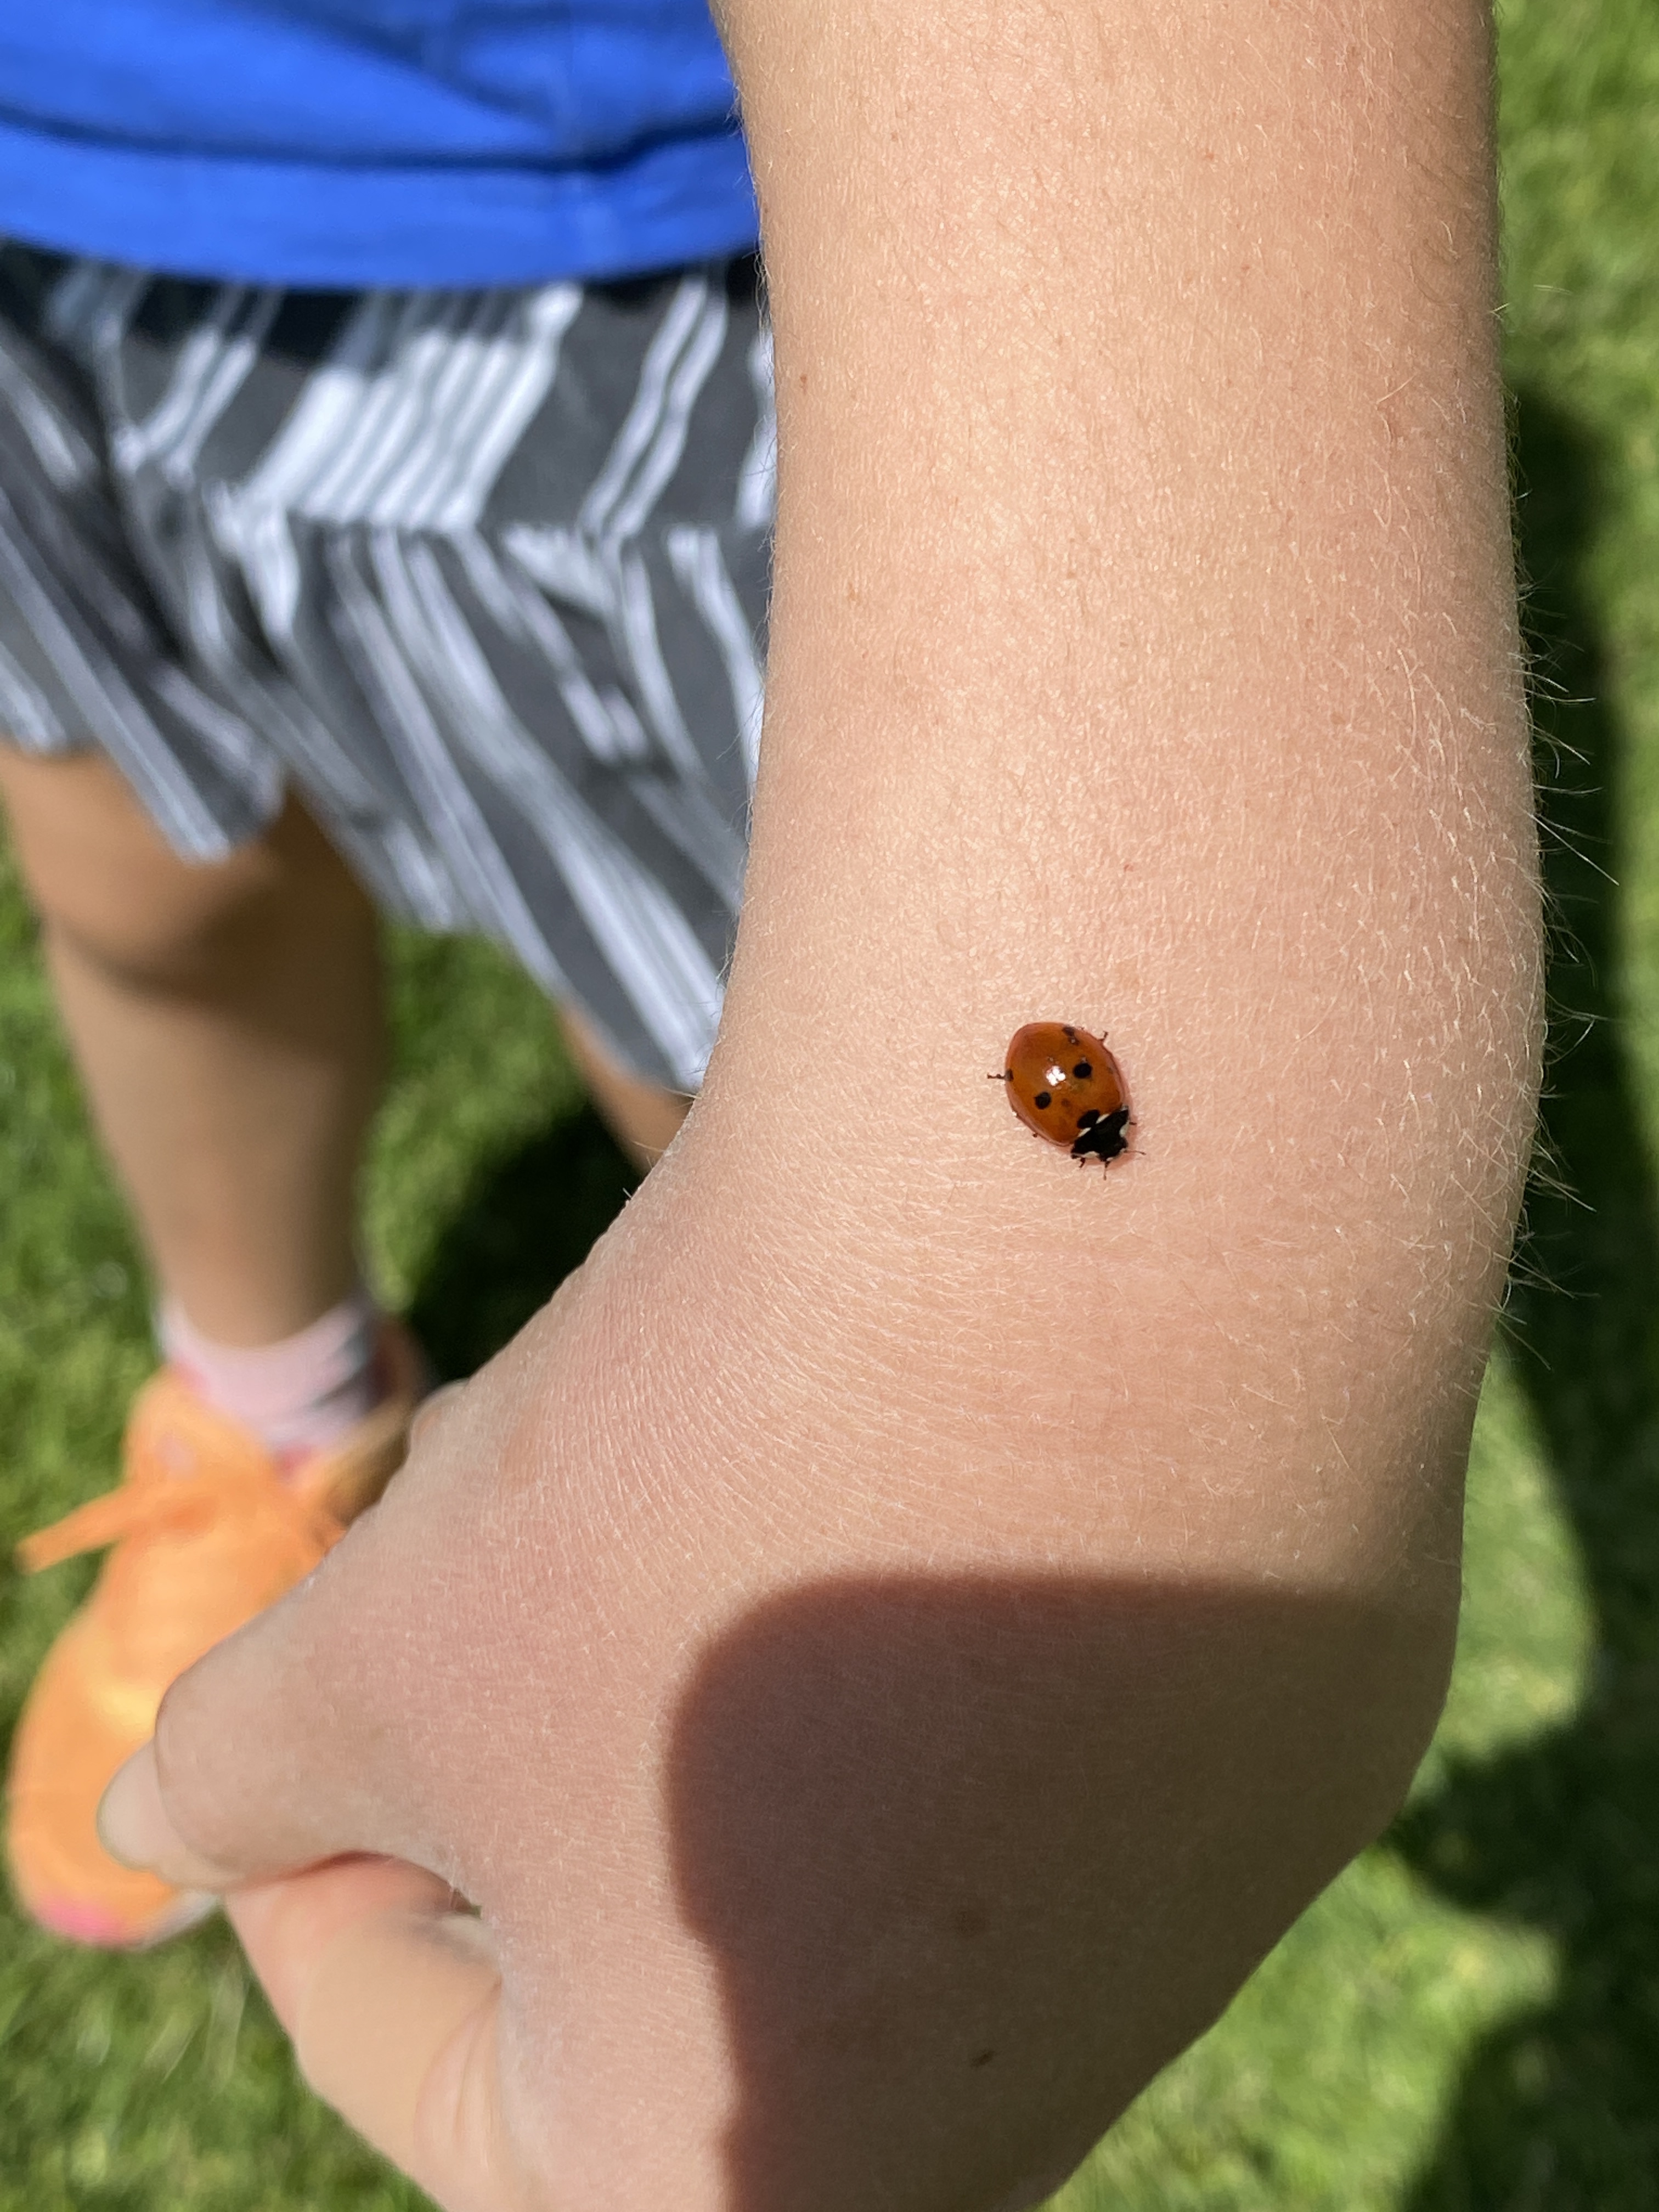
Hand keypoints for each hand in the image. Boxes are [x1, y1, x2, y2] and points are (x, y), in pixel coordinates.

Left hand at [97, 1136, 1460, 2211]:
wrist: (1090, 1235)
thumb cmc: (701, 1500)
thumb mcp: (383, 1649)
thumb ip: (243, 1778)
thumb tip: (189, 1822)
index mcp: (744, 2187)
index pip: (442, 2078)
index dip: (314, 1876)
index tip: (294, 1701)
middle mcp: (1012, 2109)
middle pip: (673, 1943)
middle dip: (528, 1749)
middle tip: (480, 1547)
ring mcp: (1191, 1920)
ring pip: (862, 1820)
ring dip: (730, 1661)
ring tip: (693, 1456)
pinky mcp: (1298, 1740)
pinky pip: (1053, 1708)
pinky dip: (935, 1597)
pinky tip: (911, 1435)